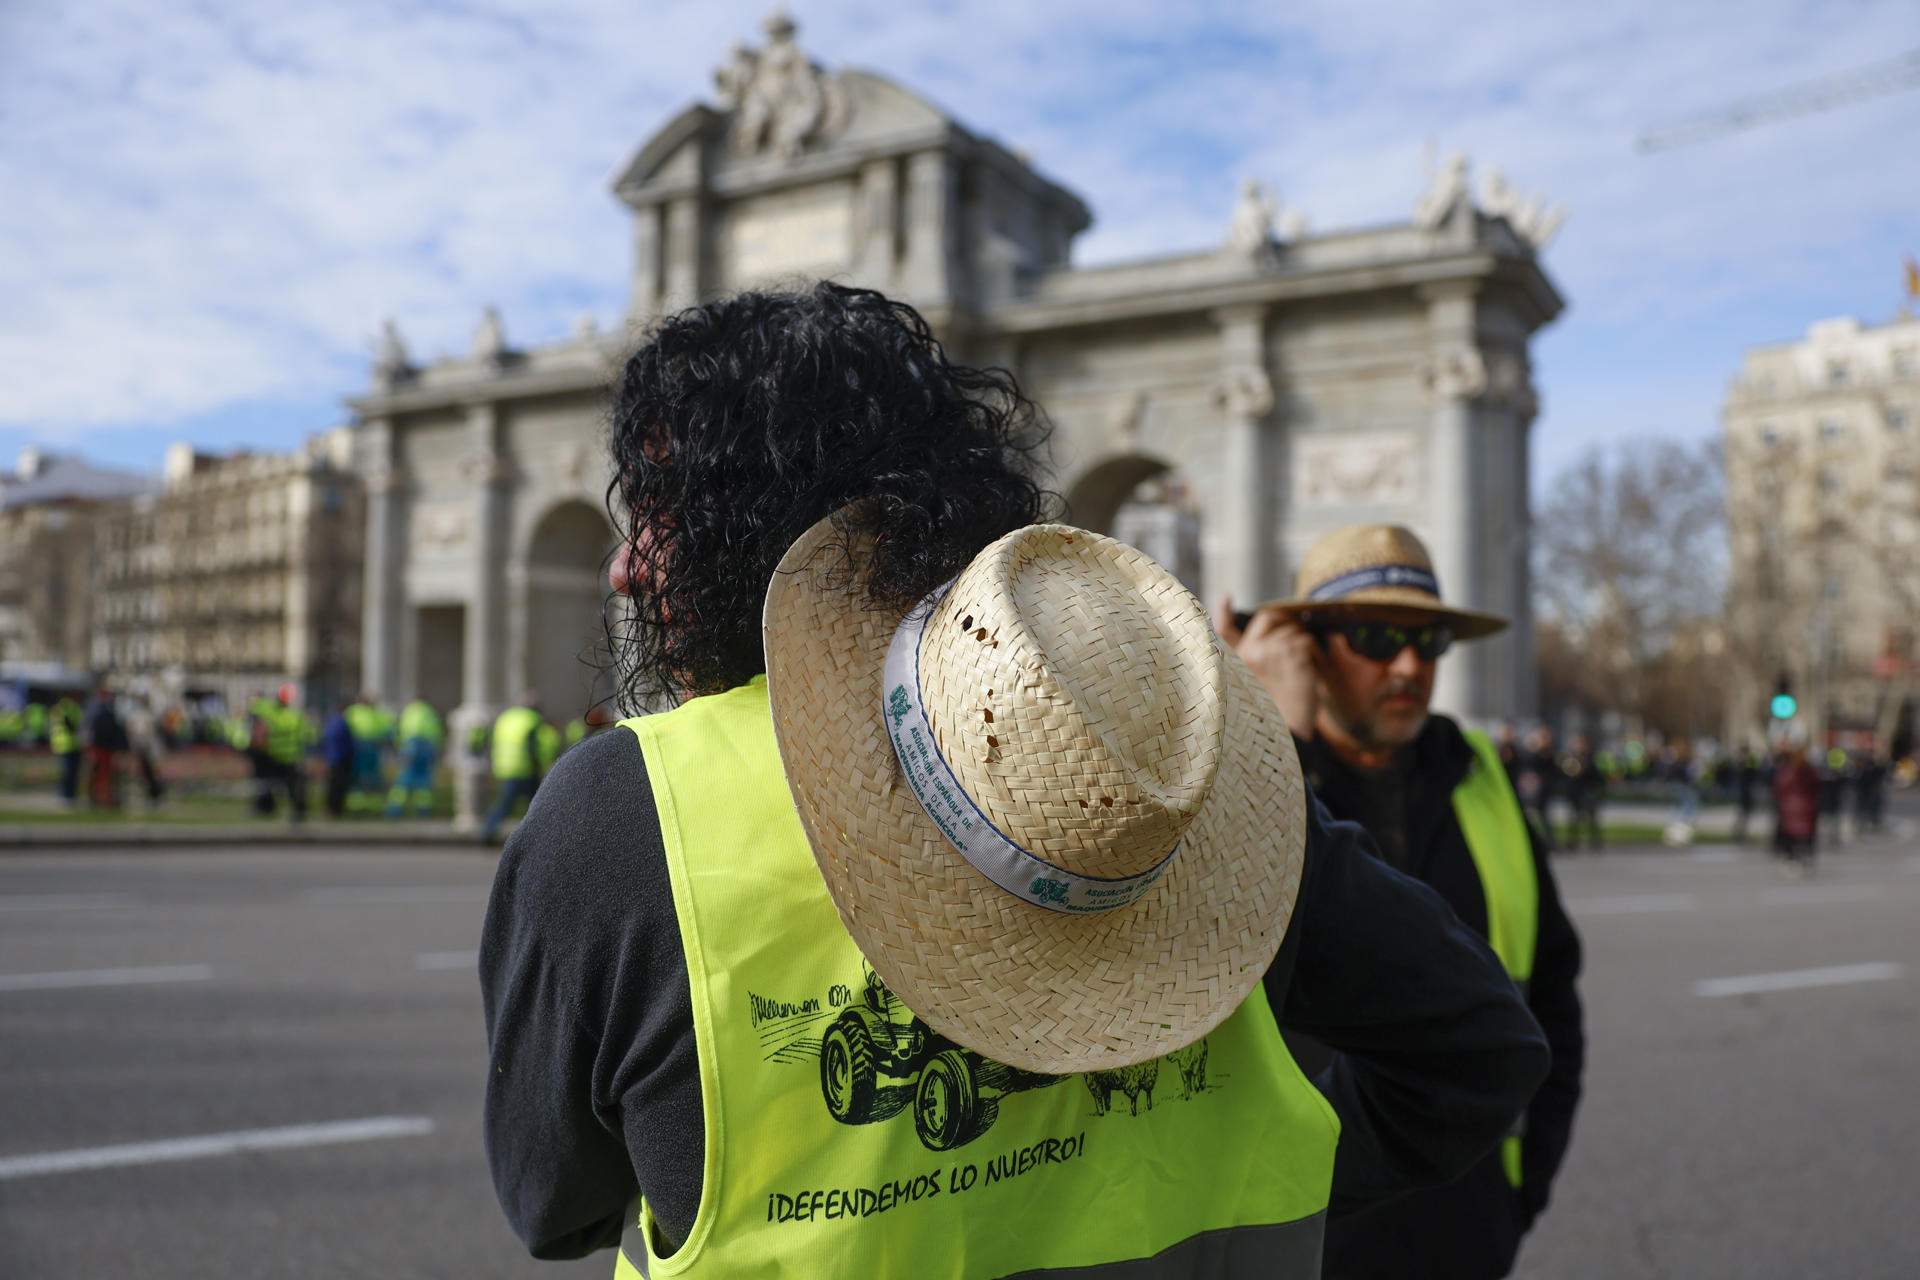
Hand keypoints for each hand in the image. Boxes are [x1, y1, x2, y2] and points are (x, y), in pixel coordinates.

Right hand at [1214, 595, 1318, 737]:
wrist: (1289, 734)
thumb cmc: (1273, 717)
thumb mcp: (1254, 688)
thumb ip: (1252, 664)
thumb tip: (1264, 644)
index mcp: (1237, 661)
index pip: (1224, 631)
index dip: (1224, 613)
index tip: (1227, 598)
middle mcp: (1251, 653)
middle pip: (1268, 618)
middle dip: (1283, 620)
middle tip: (1293, 633)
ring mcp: (1273, 652)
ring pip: (1293, 631)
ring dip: (1302, 646)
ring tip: (1302, 668)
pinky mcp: (1294, 656)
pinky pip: (1307, 641)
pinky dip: (1313, 654)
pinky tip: (1309, 671)